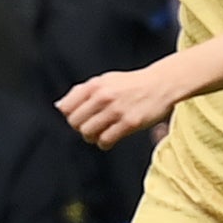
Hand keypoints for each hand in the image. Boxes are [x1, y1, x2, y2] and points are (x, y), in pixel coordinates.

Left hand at [59, 63, 182, 147]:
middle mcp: (104, 97)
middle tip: (92, 127)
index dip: (71, 115)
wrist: (162, 83)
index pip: (66, 108)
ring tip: (101, 133)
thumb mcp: (105, 80)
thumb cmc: (132, 83)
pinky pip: (106, 140)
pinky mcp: (130, 123)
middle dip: (81, 128)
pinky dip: (104, 143)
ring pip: (88, 133)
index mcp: (95, 85)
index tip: (81, 117)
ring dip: (92, 137)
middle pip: (75, 123)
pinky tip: (110, 139)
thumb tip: (60, 106)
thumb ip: (82, 91)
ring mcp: (117, 110)